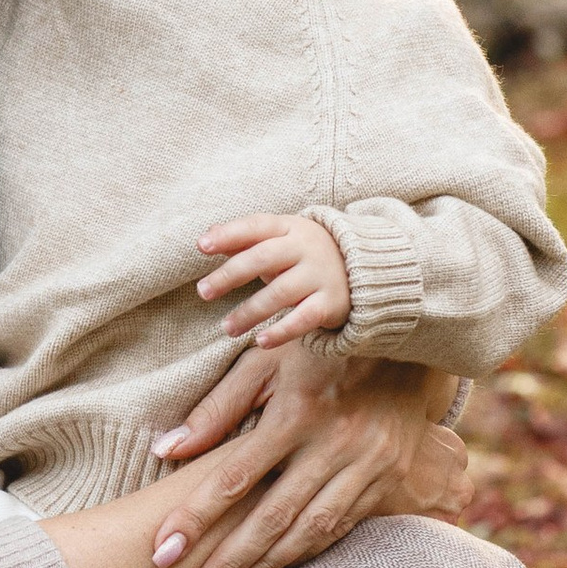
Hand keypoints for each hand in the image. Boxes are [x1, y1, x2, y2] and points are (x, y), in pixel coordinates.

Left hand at [153, 352, 466, 567]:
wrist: (407, 338)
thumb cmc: (320, 345)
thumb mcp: (268, 361)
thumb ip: (219, 408)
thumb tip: (166, 449)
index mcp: (297, 412)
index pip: (233, 477)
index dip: (195, 518)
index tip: (159, 553)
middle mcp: (334, 444)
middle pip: (271, 517)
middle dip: (227, 565)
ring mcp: (366, 466)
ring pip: (310, 532)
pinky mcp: (387, 479)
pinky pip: (341, 527)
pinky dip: (305, 556)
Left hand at [194, 209, 351, 347]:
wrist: (365, 269)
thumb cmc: (305, 255)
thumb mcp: (281, 239)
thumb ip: (246, 240)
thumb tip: (208, 236)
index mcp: (289, 228)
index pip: (256, 226)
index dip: (228, 235)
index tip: (201, 246)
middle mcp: (305, 249)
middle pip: (264, 258)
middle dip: (231, 275)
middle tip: (204, 292)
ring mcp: (319, 276)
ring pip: (280, 293)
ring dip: (250, 312)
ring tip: (227, 328)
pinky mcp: (331, 303)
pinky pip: (304, 318)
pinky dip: (282, 331)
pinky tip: (261, 341)